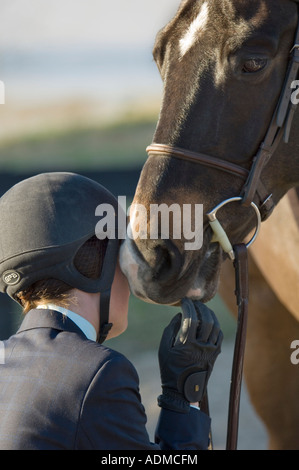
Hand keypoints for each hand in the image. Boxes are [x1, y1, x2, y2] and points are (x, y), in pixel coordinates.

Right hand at [158, 298, 222, 412]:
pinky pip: (219, 335)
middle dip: (200, 307)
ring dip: (209, 314)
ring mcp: (210, 351)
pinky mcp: (215, 355)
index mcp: (187, 344)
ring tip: (203, 308)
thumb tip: (180, 316)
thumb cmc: (169, 369)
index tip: (184, 300)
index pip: (191, 318)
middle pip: (205, 319)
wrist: (182, 392)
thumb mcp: (164, 349)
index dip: (188, 306)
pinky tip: (210, 321)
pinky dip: (215, 325)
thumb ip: (170, 330)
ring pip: (215, 326)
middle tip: (194, 302)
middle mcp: (201, 346)